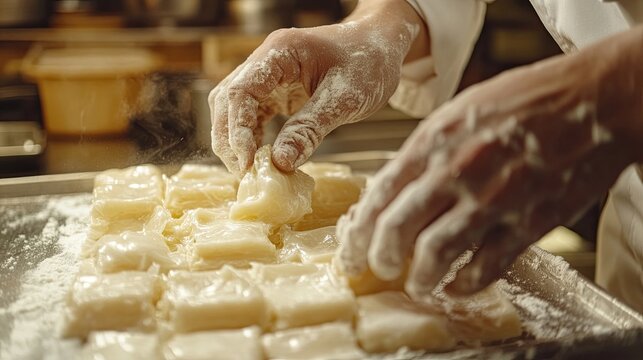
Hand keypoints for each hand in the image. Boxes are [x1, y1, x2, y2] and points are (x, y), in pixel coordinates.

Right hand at [209, 0, 425, 174]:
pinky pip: (253, 115)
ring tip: (250, 171)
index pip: (240, 91)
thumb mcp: (345, 98)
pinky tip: (263, 158)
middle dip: (230, 139)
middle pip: (228, 101)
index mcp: (280, 52)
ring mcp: (269, 76)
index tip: (248, 163)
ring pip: (234, 109)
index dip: (237, 130)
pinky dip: (252, 138)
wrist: (381, 45)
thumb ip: (310, 129)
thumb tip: (280, 164)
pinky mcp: (276, 91)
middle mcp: (266, 61)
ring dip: (237, 141)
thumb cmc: (369, 61)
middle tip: (245, 174)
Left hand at [337, 26, 642, 297]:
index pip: (379, 194)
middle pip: (398, 229)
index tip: (352, 248)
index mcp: (434, 140)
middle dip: (380, 257)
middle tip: (379, 268)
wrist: (590, 99)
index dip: (358, 230)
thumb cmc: (524, 99)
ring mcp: (492, 200)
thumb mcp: (458, 110)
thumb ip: (424, 150)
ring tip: (417, 285)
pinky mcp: (527, 223)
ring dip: (419, 278)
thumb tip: (394, 186)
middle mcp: (455, 171)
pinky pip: (486, 266)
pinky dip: (465, 284)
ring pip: (436, 254)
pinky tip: (457, 287)